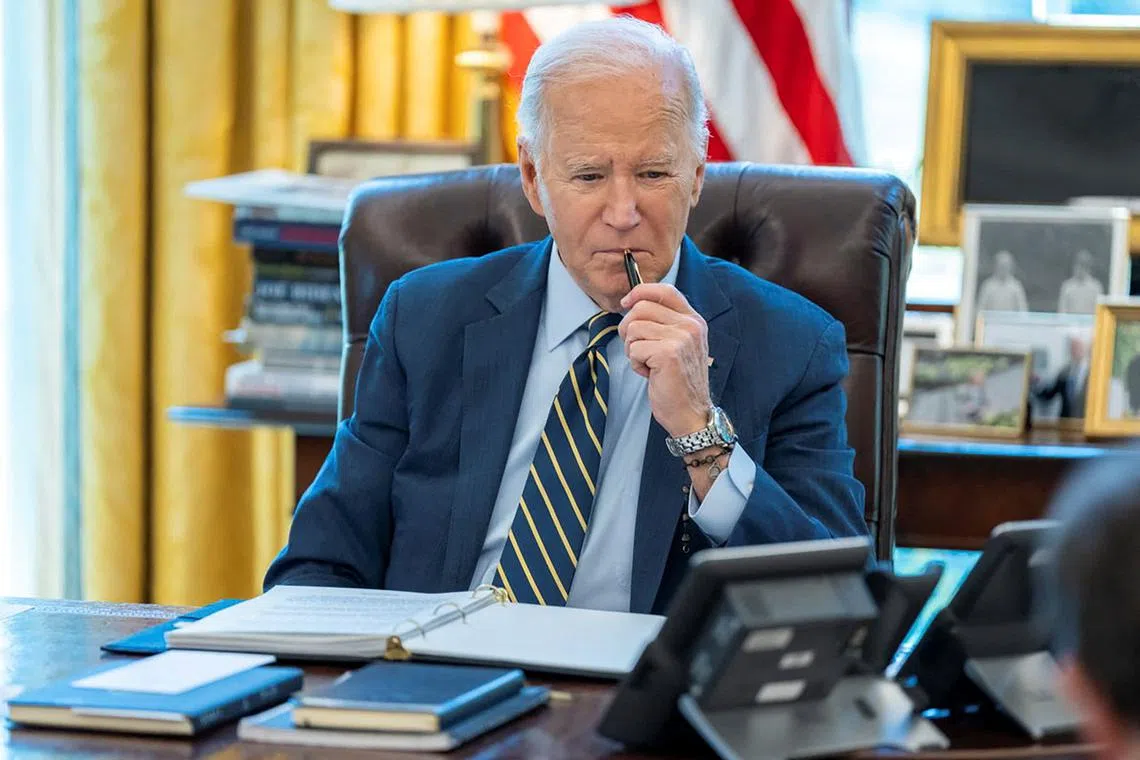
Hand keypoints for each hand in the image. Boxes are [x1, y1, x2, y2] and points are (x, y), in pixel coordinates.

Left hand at [619, 283, 711, 437]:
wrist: (690, 413)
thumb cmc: (678, 381)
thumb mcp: (677, 344)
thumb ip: (662, 323)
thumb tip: (631, 304)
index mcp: (693, 320)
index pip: (664, 290)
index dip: (640, 292)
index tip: (625, 303)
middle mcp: (690, 326)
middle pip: (641, 307)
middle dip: (629, 328)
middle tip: (637, 348)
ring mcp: (681, 338)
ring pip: (634, 328)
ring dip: (633, 349)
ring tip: (648, 363)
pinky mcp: (668, 353)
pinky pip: (634, 348)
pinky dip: (635, 363)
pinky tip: (650, 373)